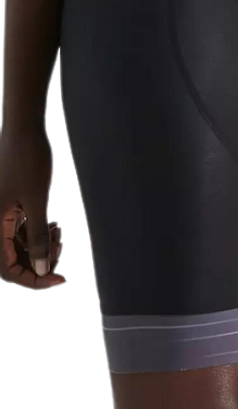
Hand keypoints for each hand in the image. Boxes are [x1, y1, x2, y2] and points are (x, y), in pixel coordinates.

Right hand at [0, 122, 66, 289]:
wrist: (24, 128)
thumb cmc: (29, 160)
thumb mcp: (37, 201)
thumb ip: (36, 237)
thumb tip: (41, 270)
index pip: (6, 270)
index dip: (32, 280)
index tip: (59, 280)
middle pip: (12, 261)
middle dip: (39, 260)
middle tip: (60, 244)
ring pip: (18, 247)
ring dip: (40, 246)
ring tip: (58, 231)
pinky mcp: (8, 209)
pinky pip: (19, 233)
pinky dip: (38, 233)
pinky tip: (53, 225)